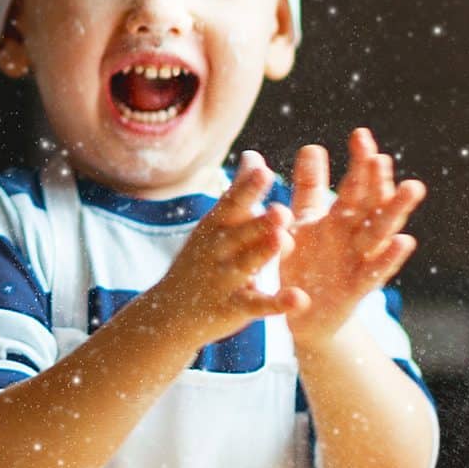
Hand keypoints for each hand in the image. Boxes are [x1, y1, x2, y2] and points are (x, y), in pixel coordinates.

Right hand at [132, 152, 306, 346]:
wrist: (169, 313)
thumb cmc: (201, 259)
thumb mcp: (215, 225)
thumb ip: (239, 192)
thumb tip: (253, 155)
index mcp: (216, 226)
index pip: (232, 203)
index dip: (247, 188)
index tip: (263, 170)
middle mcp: (217, 250)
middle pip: (240, 233)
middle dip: (259, 222)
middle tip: (281, 209)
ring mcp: (224, 280)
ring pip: (246, 265)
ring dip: (263, 254)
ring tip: (282, 241)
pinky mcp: (233, 308)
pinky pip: (258, 305)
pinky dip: (277, 304)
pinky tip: (299, 299)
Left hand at [281, 128, 423, 344]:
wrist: (302, 314)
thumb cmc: (306, 263)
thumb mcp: (302, 223)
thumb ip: (308, 189)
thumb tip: (313, 146)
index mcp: (341, 218)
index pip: (355, 185)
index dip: (359, 162)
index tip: (361, 135)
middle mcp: (355, 236)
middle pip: (371, 204)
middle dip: (377, 181)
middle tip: (381, 156)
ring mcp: (360, 260)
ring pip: (381, 232)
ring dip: (396, 210)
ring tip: (413, 187)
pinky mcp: (357, 289)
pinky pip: (375, 271)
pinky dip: (390, 257)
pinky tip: (405, 240)